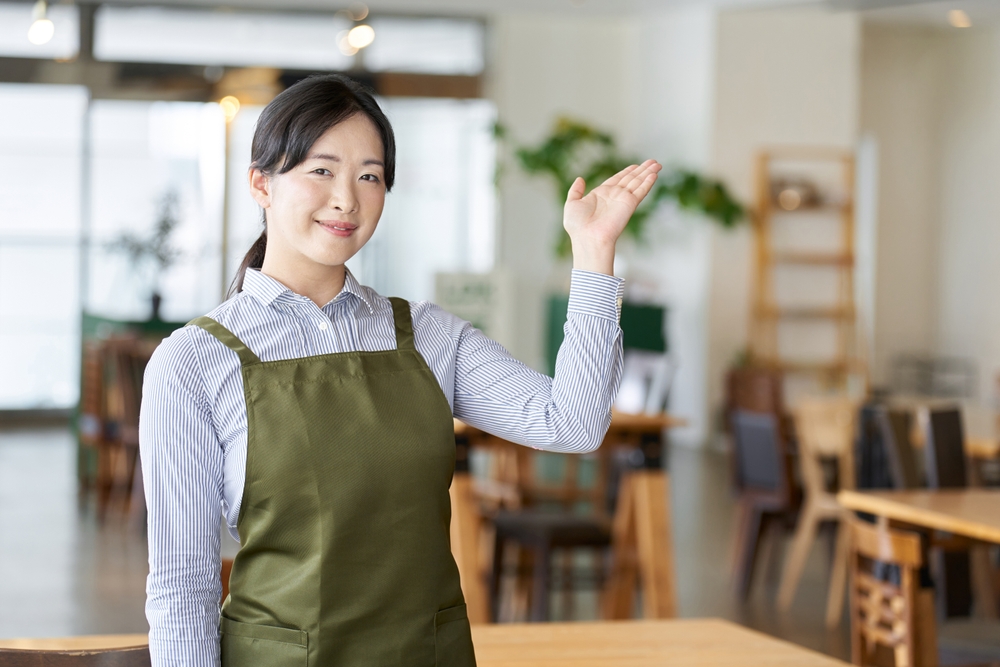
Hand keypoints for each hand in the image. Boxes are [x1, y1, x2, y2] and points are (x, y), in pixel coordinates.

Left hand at [563, 159, 661, 274]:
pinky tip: (654, 174)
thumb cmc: (578, 226)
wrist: (588, 238)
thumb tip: (580, 179)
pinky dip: (648, 182)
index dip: (628, 171)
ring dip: (648, 172)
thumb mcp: (572, 204)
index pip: (617, 179)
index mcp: (601, 194)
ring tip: (657, 163)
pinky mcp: (629, 204)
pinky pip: (641, 190)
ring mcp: (622, 200)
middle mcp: (614, 196)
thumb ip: (576, 191)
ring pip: (638, 182)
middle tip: (653, 161)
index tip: (636, 165)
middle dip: (642, 170)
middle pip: (631, 179)